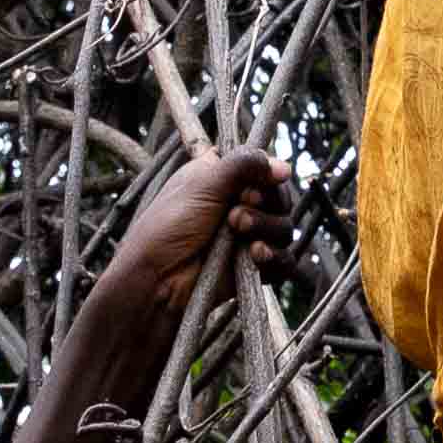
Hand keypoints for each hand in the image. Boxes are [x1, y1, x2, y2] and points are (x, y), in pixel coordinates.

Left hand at [93, 146, 288, 319]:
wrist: (157, 278)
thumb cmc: (168, 225)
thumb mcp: (203, 183)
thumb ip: (244, 165)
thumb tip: (285, 167)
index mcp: (223, 177)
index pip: (263, 167)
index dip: (266, 173)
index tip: (258, 180)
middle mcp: (238, 204)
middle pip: (279, 197)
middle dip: (266, 202)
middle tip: (238, 209)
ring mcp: (248, 237)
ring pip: (284, 228)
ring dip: (267, 227)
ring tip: (239, 231)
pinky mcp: (253, 266)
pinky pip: (284, 261)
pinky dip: (274, 257)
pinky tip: (256, 255)